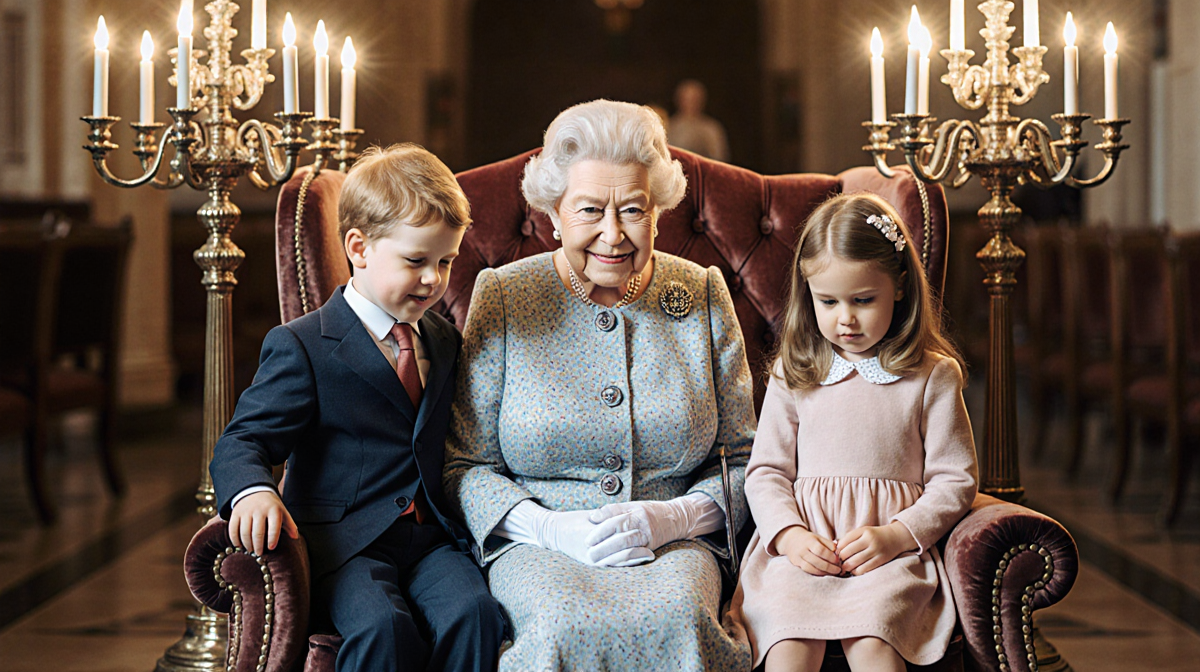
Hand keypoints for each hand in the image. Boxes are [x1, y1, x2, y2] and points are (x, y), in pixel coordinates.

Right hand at [228, 491, 298, 555]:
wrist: (255, 489)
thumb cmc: (271, 505)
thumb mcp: (282, 511)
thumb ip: (289, 524)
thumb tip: (295, 537)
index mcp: (273, 510)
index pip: (274, 527)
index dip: (272, 539)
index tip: (271, 548)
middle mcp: (259, 510)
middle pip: (258, 533)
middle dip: (258, 546)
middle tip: (259, 553)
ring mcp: (246, 511)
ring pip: (245, 532)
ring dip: (247, 544)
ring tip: (251, 550)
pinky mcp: (236, 513)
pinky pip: (233, 529)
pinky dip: (235, 540)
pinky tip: (239, 546)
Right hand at [530, 508, 644, 566]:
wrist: (553, 533)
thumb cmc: (572, 521)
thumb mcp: (589, 515)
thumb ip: (607, 516)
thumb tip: (627, 516)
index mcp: (593, 532)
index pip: (617, 529)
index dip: (633, 528)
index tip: (646, 526)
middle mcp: (593, 547)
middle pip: (621, 546)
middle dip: (638, 544)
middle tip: (652, 540)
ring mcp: (592, 559)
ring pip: (620, 559)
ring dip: (637, 557)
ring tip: (649, 554)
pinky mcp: (593, 565)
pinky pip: (614, 566)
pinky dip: (628, 564)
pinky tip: (638, 562)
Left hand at [585, 499, 696, 565]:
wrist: (675, 520)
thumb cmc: (648, 512)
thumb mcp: (632, 505)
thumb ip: (613, 510)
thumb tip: (592, 517)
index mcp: (637, 514)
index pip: (616, 522)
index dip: (600, 531)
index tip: (588, 539)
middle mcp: (644, 528)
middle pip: (621, 538)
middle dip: (603, 547)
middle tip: (589, 552)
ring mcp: (649, 541)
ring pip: (628, 550)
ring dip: (611, 556)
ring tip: (596, 561)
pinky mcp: (650, 551)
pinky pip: (635, 558)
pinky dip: (622, 562)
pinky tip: (610, 565)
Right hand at [773, 526, 840, 575]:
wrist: (791, 539)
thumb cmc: (809, 539)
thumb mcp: (819, 538)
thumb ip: (829, 545)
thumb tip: (839, 553)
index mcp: (809, 540)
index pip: (821, 550)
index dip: (830, 557)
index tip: (838, 561)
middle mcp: (802, 549)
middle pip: (816, 561)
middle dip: (829, 567)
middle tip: (838, 570)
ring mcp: (798, 557)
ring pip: (811, 568)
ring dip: (824, 572)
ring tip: (833, 573)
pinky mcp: (796, 563)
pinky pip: (807, 570)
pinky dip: (817, 573)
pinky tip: (824, 573)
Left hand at [836, 522, 916, 575]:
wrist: (896, 537)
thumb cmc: (875, 535)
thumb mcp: (863, 531)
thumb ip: (850, 538)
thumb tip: (835, 547)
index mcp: (864, 531)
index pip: (844, 541)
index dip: (837, 549)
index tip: (836, 554)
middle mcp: (870, 540)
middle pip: (848, 552)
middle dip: (841, 559)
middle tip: (838, 563)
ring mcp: (876, 550)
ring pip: (855, 562)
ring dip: (847, 567)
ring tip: (844, 568)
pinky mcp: (881, 560)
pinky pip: (864, 569)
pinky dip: (856, 571)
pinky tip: (854, 571)